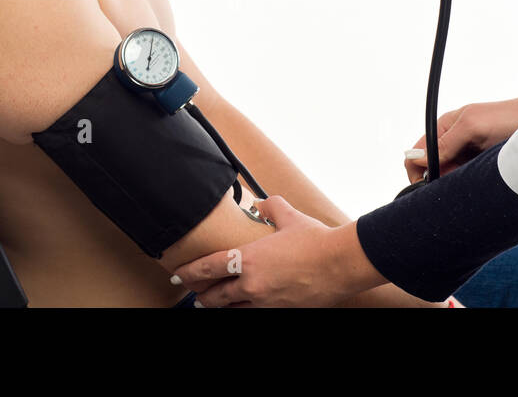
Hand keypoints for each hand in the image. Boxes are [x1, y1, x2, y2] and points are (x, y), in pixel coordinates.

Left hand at [170, 195, 381, 306]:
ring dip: (222, 307)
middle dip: (202, 296)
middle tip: (194, 293)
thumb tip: (261, 203)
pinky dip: (245, 309)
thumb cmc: (315, 240)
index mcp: (248, 260)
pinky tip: (245, 306)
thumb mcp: (289, 217)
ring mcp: (265, 303)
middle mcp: (252, 285)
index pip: (208, 268)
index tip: (177, 274)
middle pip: (215, 297)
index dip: (189, 272)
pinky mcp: (280, 312)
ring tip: (215, 303)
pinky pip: (255, 314)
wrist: (340, 264)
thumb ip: (271, 207)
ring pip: (233, 310)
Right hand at [404, 91, 517, 182]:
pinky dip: (465, 186)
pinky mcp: (479, 165)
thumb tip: (418, 158)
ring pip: (447, 177)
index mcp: (444, 127)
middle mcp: (452, 141)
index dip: (417, 171)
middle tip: (451, 189)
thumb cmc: (507, 117)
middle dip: (435, 182)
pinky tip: (475, 188)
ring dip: (452, 185)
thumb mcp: (472, 126)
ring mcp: (466, 154)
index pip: (417, 153)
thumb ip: (445, 142)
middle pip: (430, 169)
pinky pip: (463, 180)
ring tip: (468, 186)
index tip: (427, 186)